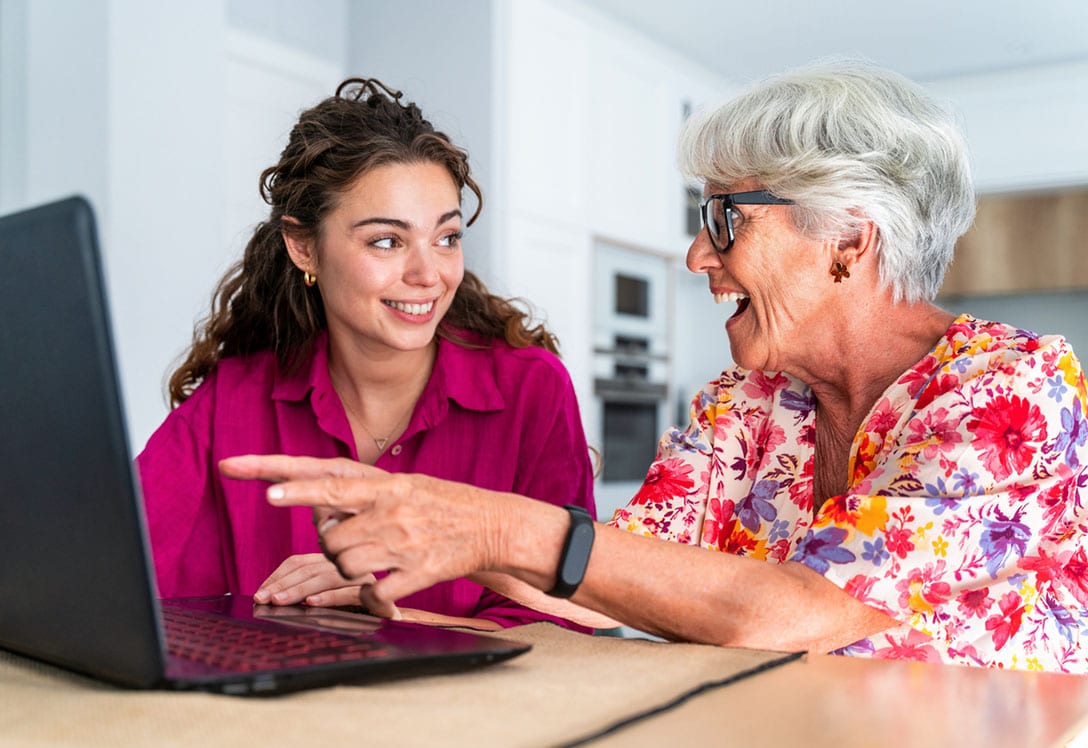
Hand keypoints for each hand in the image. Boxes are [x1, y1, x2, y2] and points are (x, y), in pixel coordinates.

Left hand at [220, 454, 500, 618]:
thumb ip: (364, 493)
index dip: (296, 488)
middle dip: (329, 546)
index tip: (265, 490)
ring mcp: (404, 543)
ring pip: (344, 565)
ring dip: (348, 569)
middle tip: (349, 542)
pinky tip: (381, 589)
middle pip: (329, 537)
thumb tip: (321, 509)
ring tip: (371, 561)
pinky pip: (372, 592)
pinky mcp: (418, 573)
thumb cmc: (445, 504)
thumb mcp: (406, 485)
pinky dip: (370, 596)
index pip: (332, 483)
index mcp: (387, 485)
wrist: (494, 525)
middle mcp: (392, 512)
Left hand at [253, 552, 389, 611]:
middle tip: (264, 598)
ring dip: (300, 589)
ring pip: (328, 576)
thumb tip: (267, 596)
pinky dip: (330, 597)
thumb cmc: (352, 622)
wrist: (394, 634)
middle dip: (283, 583)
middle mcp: (351, 567)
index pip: (301, 562)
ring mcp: (367, 581)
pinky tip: (312, 604)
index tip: (260, 593)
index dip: (278, 576)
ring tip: (280, 602)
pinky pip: (352, 593)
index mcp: (336, 565)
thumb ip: (302, 595)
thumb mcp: (322, 605)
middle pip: (311, 568)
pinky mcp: (380, 599)